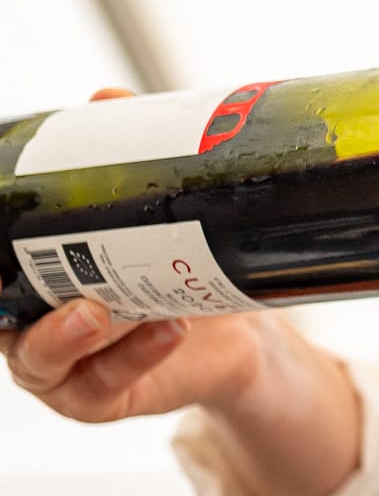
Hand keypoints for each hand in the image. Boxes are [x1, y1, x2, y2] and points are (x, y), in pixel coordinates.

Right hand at [2, 87, 267, 422]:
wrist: (238, 327)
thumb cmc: (172, 262)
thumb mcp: (151, 208)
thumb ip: (121, 158)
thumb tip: (105, 99)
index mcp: (24, 277)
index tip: (0, 225)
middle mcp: (32, 323)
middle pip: (0, 319)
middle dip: (21, 305)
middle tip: (67, 286)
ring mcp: (64, 366)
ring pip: (42, 360)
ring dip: (73, 336)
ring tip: (106, 311)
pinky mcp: (104, 396)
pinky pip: (104, 386)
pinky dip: (136, 357)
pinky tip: (169, 329)